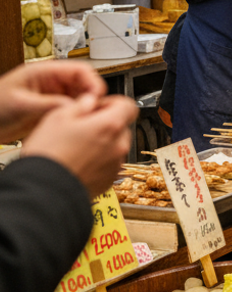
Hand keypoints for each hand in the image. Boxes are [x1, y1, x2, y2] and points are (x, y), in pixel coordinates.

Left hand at [0, 61, 106, 143]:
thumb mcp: (21, 105)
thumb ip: (50, 104)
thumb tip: (77, 105)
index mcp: (44, 72)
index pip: (79, 70)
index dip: (93, 81)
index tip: (98, 96)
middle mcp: (52, 83)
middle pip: (85, 84)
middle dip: (93, 97)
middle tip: (95, 111)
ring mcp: (54, 96)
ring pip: (82, 98)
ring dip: (87, 108)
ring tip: (88, 119)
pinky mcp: (53, 110)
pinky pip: (74, 111)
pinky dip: (80, 117)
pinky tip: (79, 125)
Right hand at [23, 94, 137, 196]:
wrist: (44, 190)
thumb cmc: (48, 154)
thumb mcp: (57, 118)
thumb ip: (81, 105)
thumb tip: (90, 101)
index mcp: (109, 125)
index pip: (128, 105)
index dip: (111, 103)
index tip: (98, 107)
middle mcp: (119, 145)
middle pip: (121, 126)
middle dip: (104, 124)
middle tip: (81, 128)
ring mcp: (116, 164)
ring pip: (115, 145)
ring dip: (102, 143)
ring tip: (76, 148)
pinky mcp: (110, 179)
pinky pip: (109, 163)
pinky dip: (99, 160)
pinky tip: (78, 162)